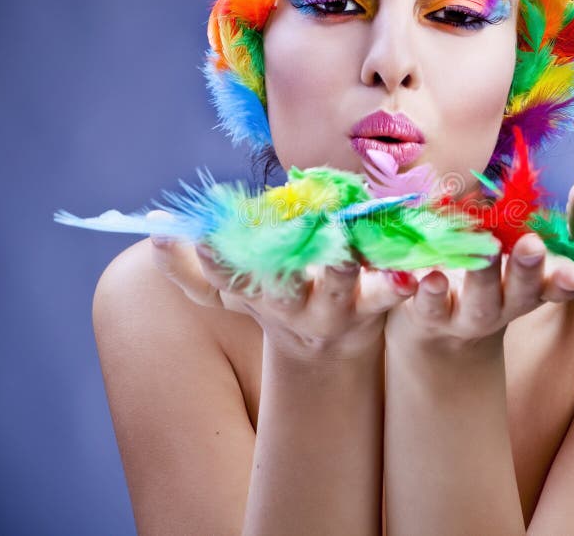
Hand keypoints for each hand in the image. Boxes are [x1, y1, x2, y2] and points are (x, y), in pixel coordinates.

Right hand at [145, 210, 415, 360]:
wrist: (326, 342)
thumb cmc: (275, 297)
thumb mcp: (233, 288)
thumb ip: (195, 268)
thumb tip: (154, 231)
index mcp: (258, 293)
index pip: (228, 279)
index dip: (215, 262)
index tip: (204, 239)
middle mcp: (294, 305)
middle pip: (289, 290)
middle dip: (289, 271)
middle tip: (311, 245)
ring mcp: (337, 308)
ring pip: (344, 295)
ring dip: (353, 278)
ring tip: (364, 260)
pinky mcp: (376, 304)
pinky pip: (392, 294)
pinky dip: (404, 284)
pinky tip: (419, 273)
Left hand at [384, 179, 573, 356]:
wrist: (443, 327)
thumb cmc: (497, 274)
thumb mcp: (526, 247)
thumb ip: (564, 221)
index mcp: (531, 288)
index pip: (558, 287)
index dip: (568, 281)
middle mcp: (504, 305)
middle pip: (519, 293)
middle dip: (527, 269)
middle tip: (532, 245)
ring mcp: (466, 314)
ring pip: (477, 302)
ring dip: (481, 278)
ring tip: (481, 254)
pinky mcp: (429, 314)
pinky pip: (427, 306)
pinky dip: (424, 291)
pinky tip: (422, 276)